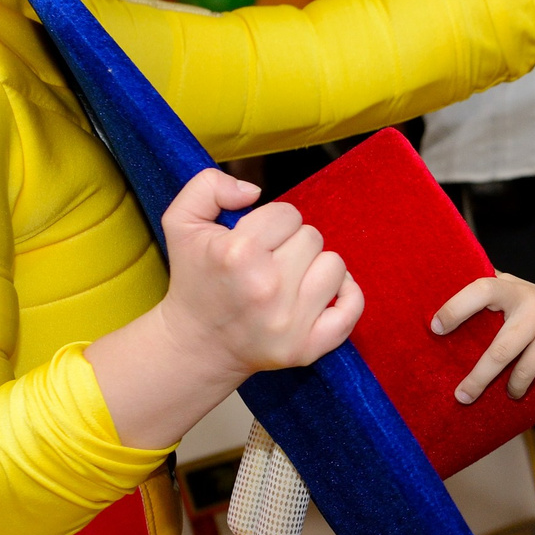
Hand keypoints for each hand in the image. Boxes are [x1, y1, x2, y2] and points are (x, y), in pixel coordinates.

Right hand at [156, 168, 363, 376]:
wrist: (196, 344)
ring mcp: (288, 322)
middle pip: (312, 237)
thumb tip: (253, 191)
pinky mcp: (305, 348)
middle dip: (292, 244)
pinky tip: (323, 292)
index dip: (272, 223)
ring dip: (315, 268)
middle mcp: (266, 288)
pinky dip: (348, 296)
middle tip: (268, 263)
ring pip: (335, 266)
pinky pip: (352, 308)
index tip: (256, 241)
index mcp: (238, 253)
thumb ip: (208, 186)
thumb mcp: (181, 222)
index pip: (288, 213)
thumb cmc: (194, 280)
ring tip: (288, 280)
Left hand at [434, 274, 534, 399]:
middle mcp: (524, 293)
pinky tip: (512, 393)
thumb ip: (497, 304)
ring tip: (465, 396)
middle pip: (484, 299)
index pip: (478, 282)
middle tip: (437, 339)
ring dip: (480, 378)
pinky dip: (515, 385)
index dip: (454, 301)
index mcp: (511, 284)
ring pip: (501, 350)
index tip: (434, 324)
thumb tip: (448, 326)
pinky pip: (525, 368)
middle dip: (456, 316)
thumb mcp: (527, 302)